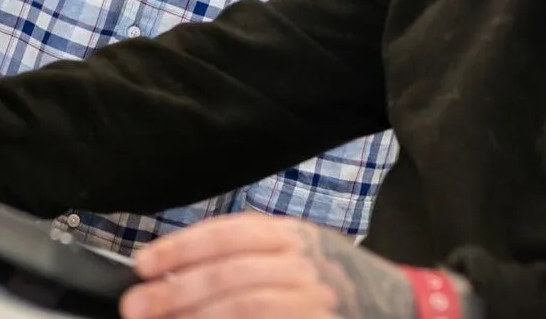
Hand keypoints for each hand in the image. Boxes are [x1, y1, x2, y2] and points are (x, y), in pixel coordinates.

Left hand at [121, 213, 414, 318]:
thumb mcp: (304, 251)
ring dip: (194, 318)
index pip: (230, 235)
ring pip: (243, 309)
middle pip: (230, 276)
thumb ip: (251, 254)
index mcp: (298, 237)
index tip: (144, 264)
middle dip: (176, 293)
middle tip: (136, 306)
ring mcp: (315, 305)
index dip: (181, 249)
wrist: (408, 311)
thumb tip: (178, 272)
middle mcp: (307, 268)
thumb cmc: (342, 283)